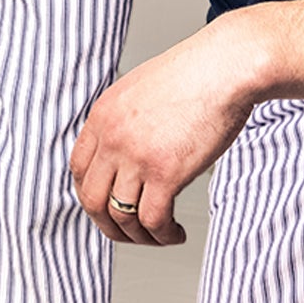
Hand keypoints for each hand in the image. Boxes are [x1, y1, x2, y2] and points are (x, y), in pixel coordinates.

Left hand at [69, 25, 261, 248]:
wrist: (225, 66)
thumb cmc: (197, 74)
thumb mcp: (142, 89)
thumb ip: (125, 119)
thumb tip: (127, 151)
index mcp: (104, 115)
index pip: (78, 168)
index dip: (91, 194)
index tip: (108, 205)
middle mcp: (113, 137)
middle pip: (92, 199)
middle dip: (109, 225)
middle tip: (129, 233)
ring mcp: (137, 156)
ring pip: (121, 217)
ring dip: (139, 236)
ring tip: (160, 235)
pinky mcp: (166, 173)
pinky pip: (152, 220)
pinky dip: (163, 235)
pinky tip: (176, 233)